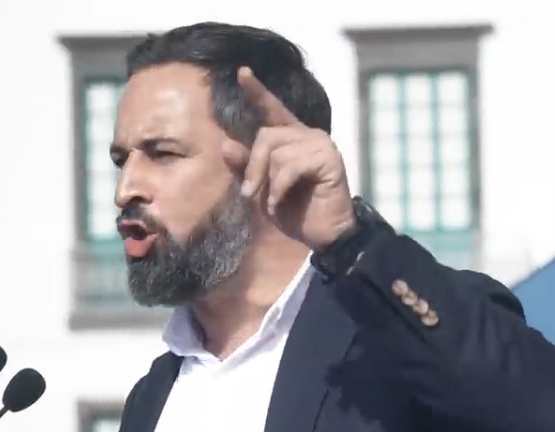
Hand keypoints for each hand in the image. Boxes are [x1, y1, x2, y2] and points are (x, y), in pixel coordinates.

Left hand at [223, 67, 354, 249]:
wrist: (323, 236)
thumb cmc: (295, 213)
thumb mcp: (262, 190)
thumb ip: (245, 167)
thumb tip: (225, 143)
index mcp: (292, 139)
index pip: (272, 110)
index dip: (258, 92)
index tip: (242, 72)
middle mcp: (308, 135)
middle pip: (266, 135)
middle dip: (253, 166)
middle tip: (249, 193)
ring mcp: (321, 144)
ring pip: (276, 151)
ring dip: (267, 181)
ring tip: (272, 202)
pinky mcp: (329, 158)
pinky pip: (290, 166)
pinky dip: (279, 188)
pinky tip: (281, 202)